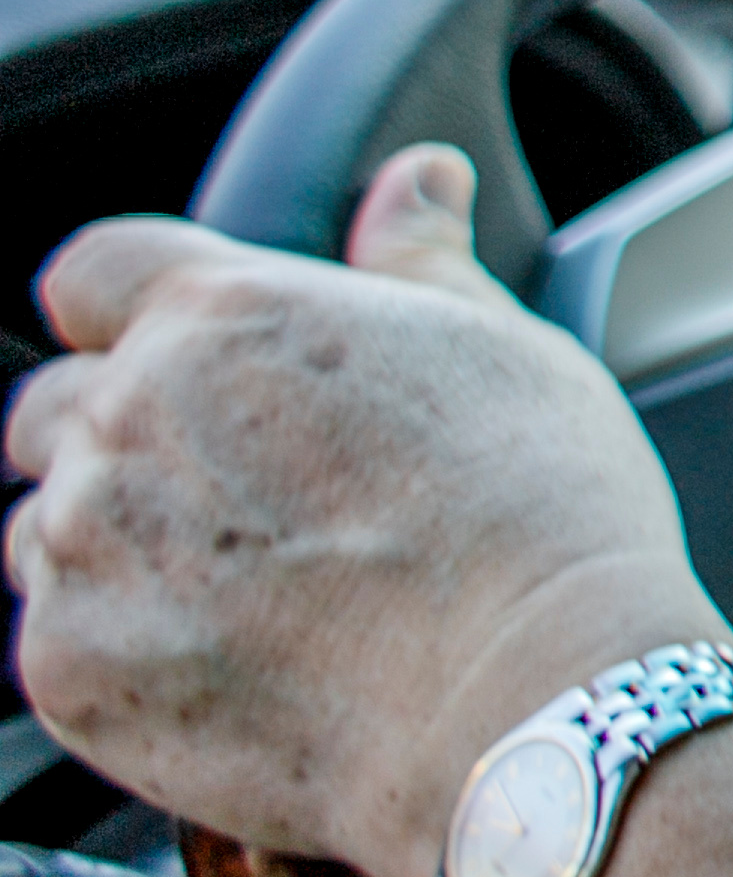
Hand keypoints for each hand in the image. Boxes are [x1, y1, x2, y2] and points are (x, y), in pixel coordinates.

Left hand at [7, 149, 721, 876]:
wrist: (530, 698)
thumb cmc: (540, 516)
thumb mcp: (507, 349)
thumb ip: (422, 259)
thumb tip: (416, 177)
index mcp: (224, 316)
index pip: (90, 271)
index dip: (129, 309)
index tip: (181, 353)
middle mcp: (126, 417)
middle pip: (55, 407)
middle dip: (125, 438)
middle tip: (247, 498)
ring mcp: (83, 549)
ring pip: (43, 528)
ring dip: (114, 546)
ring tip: (247, 592)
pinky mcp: (68, 669)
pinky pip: (57, 642)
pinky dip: (125, 651)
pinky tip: (238, 664)